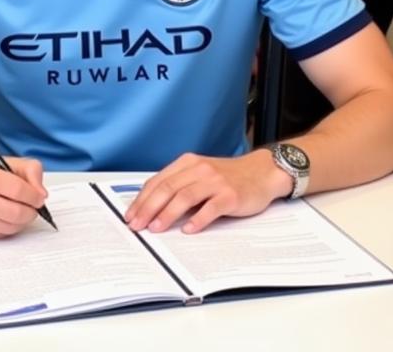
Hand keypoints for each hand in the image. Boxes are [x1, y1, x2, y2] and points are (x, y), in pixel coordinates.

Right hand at [0, 155, 46, 242]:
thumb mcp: (0, 161)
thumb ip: (27, 170)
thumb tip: (41, 193)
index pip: (18, 190)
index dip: (34, 196)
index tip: (39, 198)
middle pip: (15, 213)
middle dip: (30, 212)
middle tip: (33, 208)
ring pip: (8, 228)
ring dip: (21, 222)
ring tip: (20, 212)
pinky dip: (6, 229)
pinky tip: (3, 218)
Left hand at [124, 149, 289, 234]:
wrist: (262, 172)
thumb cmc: (228, 176)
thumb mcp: (201, 174)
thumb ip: (181, 185)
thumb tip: (153, 208)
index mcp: (188, 163)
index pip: (159, 181)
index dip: (142, 199)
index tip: (131, 215)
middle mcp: (200, 169)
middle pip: (168, 188)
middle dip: (148, 208)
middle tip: (137, 225)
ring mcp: (215, 182)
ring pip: (185, 197)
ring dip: (167, 214)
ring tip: (156, 229)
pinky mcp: (230, 195)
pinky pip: (211, 208)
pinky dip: (198, 220)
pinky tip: (188, 230)